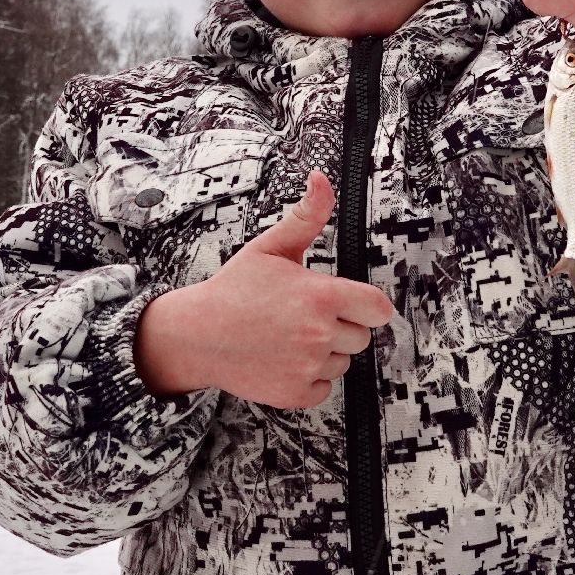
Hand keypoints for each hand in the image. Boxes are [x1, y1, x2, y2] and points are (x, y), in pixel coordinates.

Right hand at [135, 170, 393, 408]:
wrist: (195, 335)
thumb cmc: (234, 290)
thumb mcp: (271, 247)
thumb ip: (307, 215)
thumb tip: (321, 180)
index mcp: (321, 296)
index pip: (378, 309)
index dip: (365, 305)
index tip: (349, 303)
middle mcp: (320, 333)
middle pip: (361, 336)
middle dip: (341, 326)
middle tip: (304, 316)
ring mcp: (308, 366)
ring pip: (342, 361)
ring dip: (324, 353)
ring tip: (290, 336)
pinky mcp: (296, 393)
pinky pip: (323, 387)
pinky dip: (309, 378)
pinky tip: (284, 358)